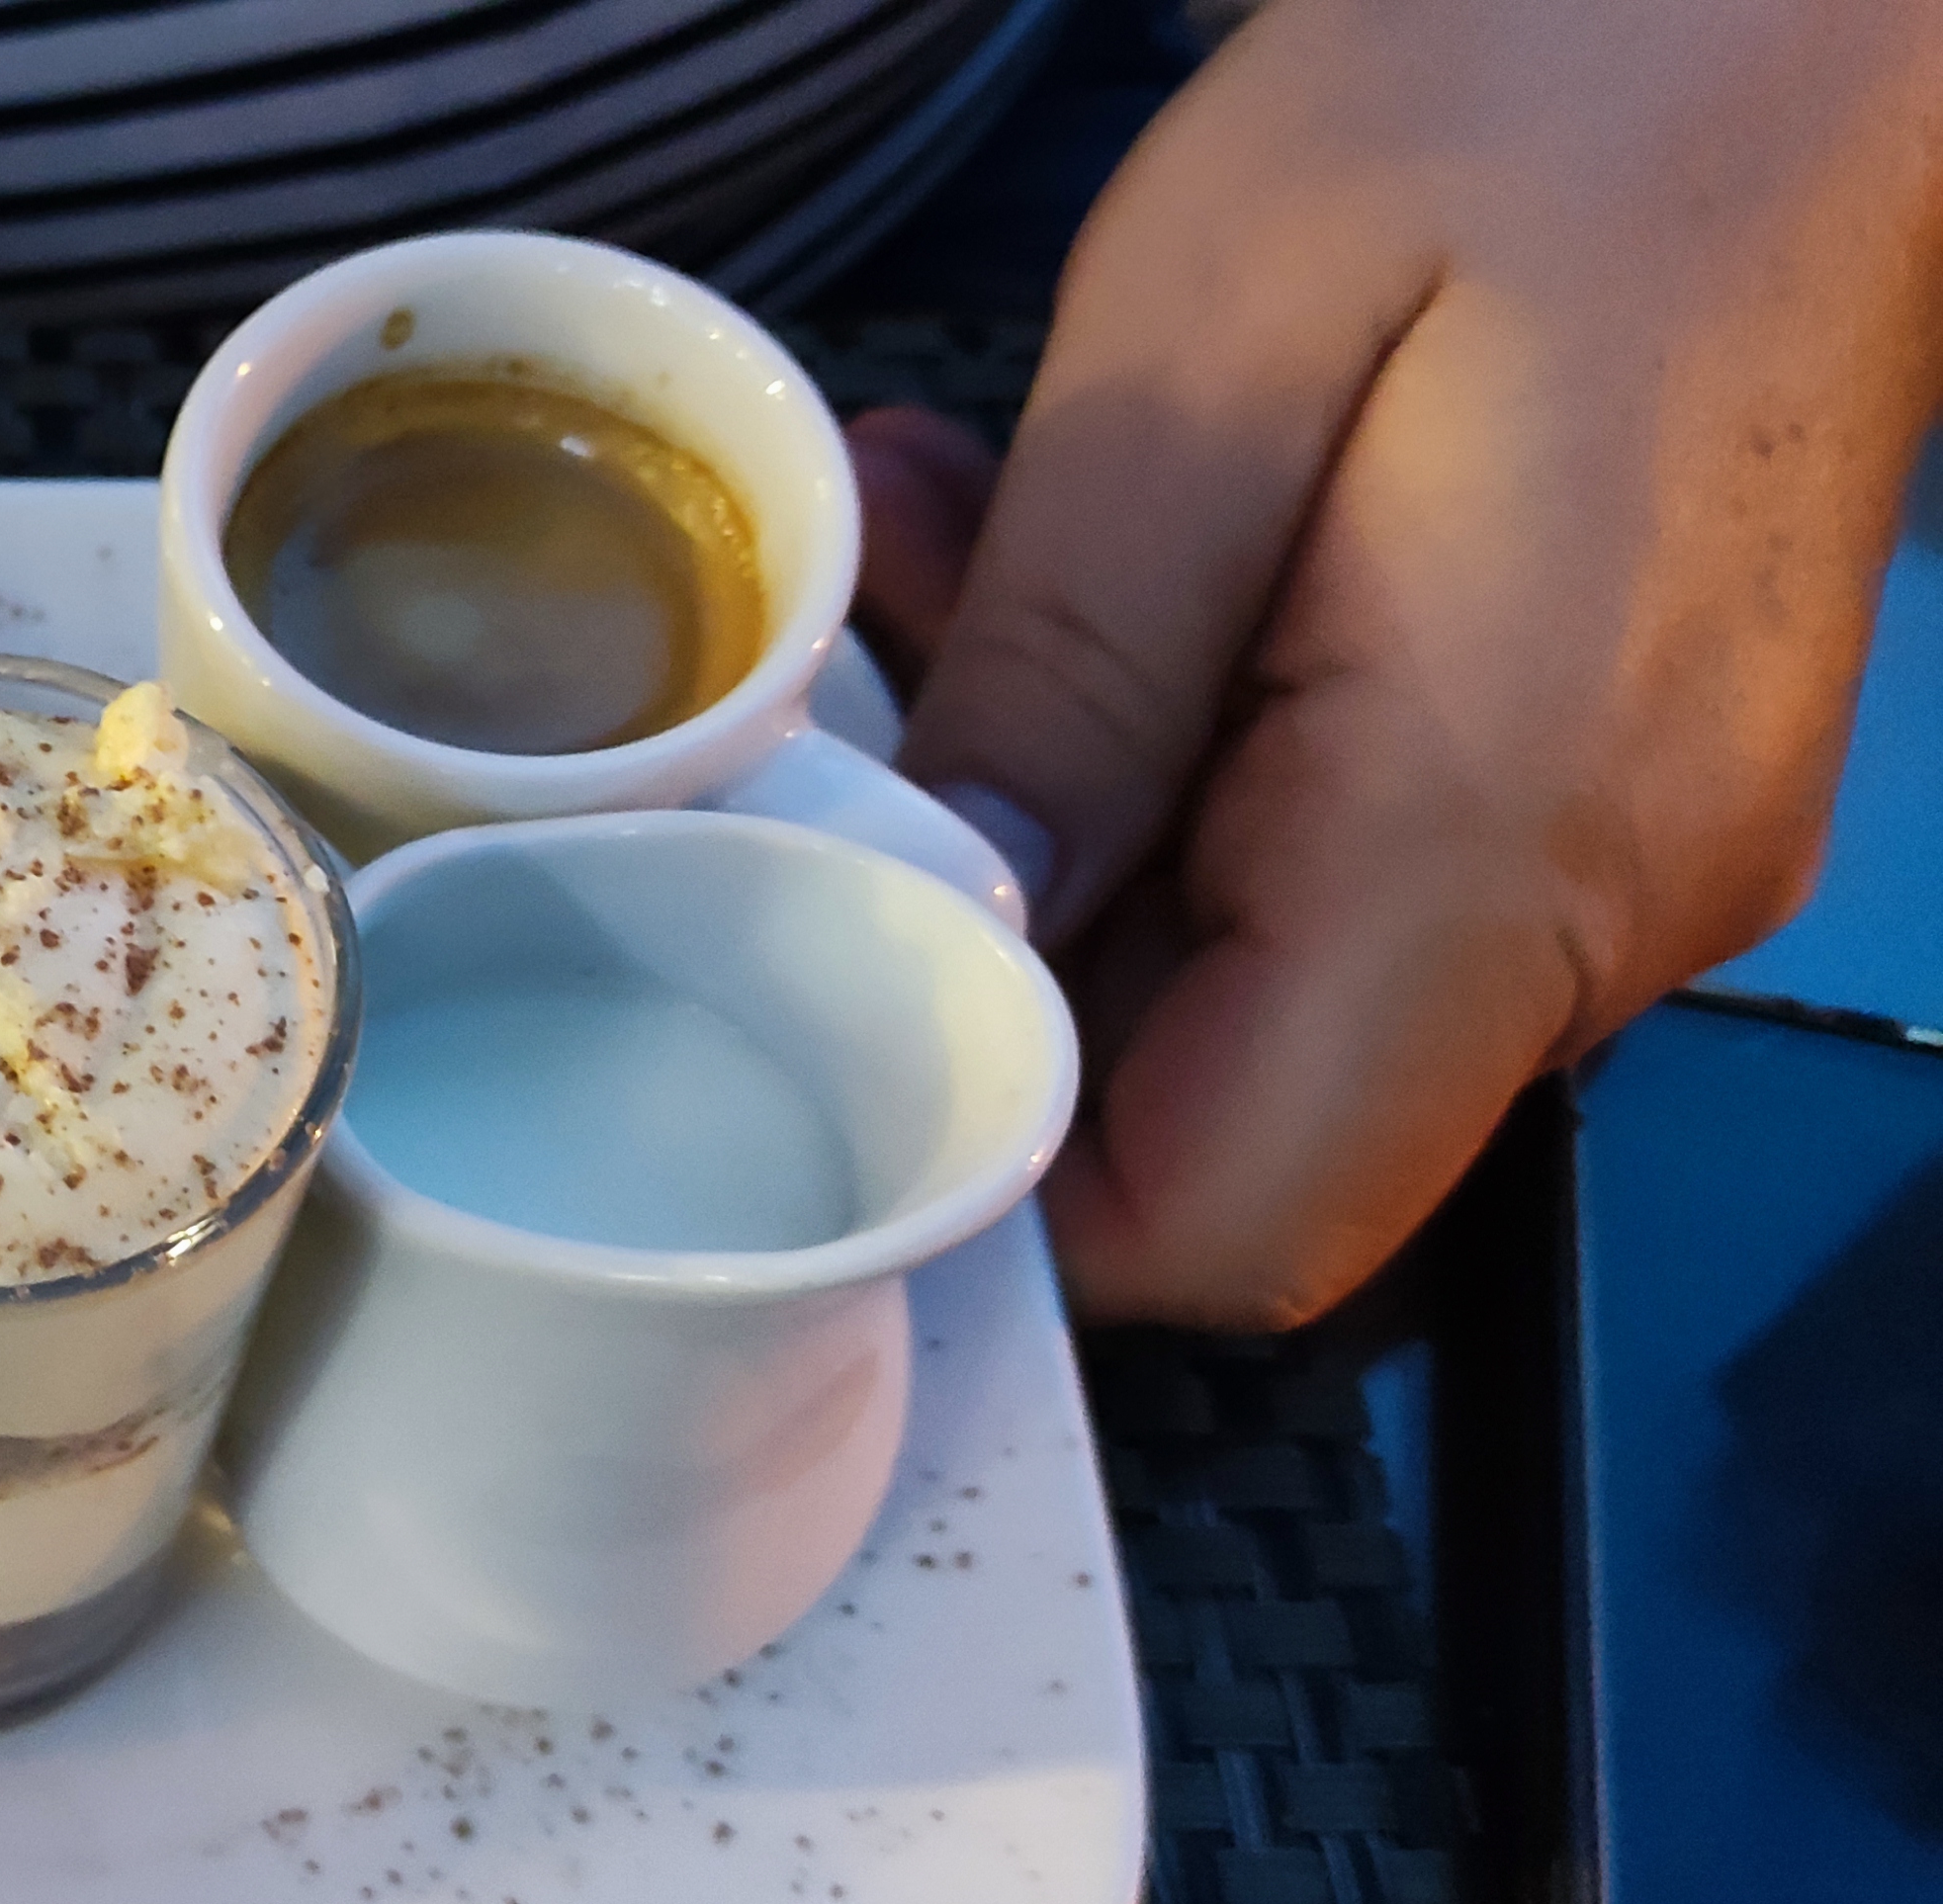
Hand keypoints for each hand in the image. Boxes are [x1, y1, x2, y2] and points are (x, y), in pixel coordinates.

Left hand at [858, 0, 1942, 1326]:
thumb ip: (1072, 665)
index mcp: (1499, 833)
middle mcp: (1610, 910)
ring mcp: (1638, 856)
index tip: (826, 973)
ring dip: (1079, 819)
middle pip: (1232, 1125)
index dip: (993, 1167)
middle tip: (876, 665)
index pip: (1222, 1228)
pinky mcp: (1625, 780)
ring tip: (975, 544)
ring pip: (1277, 993)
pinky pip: (1362, 873)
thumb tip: (930, 915)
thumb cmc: (1553, 80)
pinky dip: (1197, 760)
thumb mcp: (1221, 338)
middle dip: (998, 945)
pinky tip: (1119, 553)